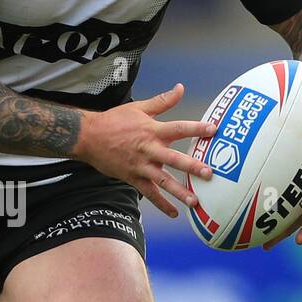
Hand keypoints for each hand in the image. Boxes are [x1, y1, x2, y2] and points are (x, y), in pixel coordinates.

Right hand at [77, 84, 218, 218]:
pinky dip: (161, 204)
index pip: (179, 128)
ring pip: (162, 181)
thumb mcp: (139, 108)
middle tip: (209, 173)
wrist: (88, 137)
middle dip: (192, 166)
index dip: (196, 128)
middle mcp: (148, 149)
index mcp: (152, 130)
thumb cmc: (114, 121)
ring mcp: (140, 166)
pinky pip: (149, 193)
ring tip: (195, 201)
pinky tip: (174, 214)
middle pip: (173, 159)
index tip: (214, 129)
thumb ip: (163, 101)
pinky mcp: (133, 177)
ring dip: (179, 191)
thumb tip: (181, 88)